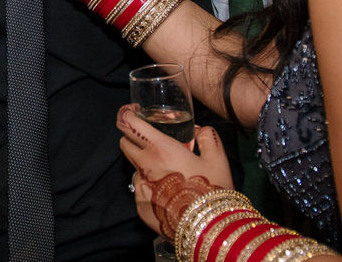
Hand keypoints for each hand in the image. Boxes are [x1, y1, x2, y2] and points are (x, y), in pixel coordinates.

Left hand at [117, 104, 234, 233]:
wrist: (209, 229)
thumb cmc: (212, 190)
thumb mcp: (217, 157)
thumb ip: (207, 136)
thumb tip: (198, 131)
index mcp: (160, 148)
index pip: (128, 124)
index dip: (126, 114)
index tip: (132, 112)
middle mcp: (145, 166)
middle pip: (124, 144)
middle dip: (132, 137)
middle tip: (151, 140)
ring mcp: (140, 189)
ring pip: (134, 168)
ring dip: (145, 165)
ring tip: (168, 173)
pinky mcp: (140, 208)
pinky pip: (140, 191)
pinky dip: (151, 187)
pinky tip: (169, 195)